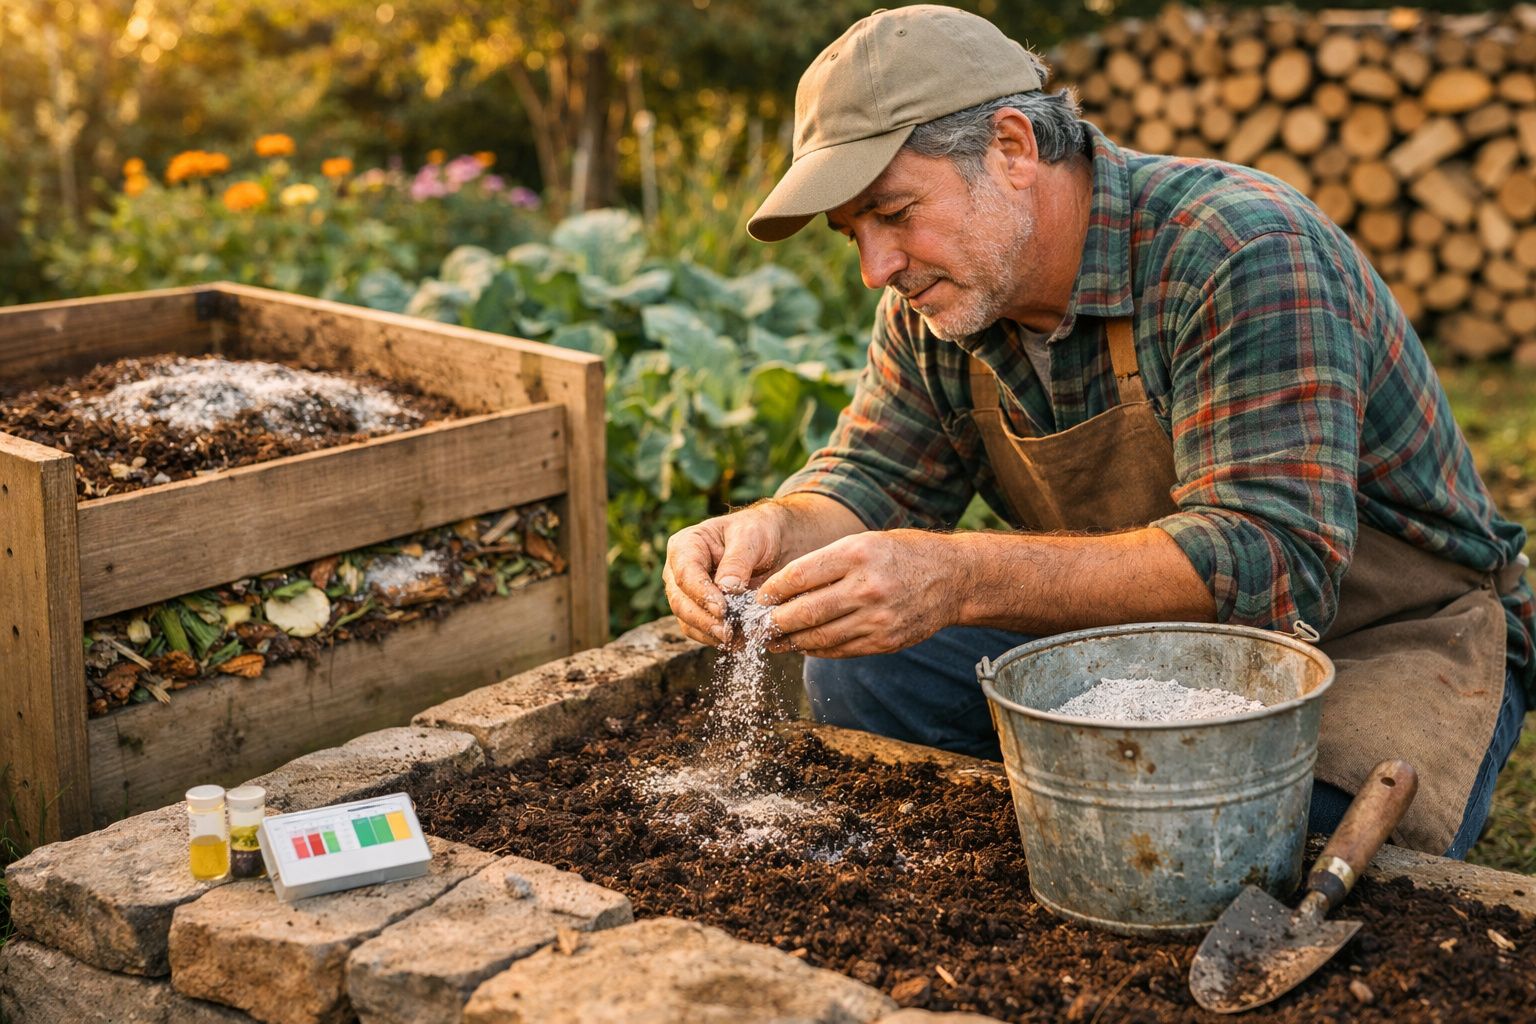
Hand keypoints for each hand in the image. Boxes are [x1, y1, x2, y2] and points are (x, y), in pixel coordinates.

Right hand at [662, 504, 788, 646]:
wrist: (773, 542)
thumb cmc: (758, 531)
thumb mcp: (750, 537)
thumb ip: (737, 562)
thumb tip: (726, 589)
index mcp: (686, 546)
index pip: (685, 574)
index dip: (701, 595)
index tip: (723, 610)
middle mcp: (679, 571)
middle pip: (681, 602)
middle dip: (704, 620)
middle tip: (728, 633)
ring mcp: (687, 593)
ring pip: (687, 621)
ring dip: (710, 634)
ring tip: (736, 640)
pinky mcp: (701, 610)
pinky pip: (701, 630)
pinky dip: (716, 639)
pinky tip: (737, 642)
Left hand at [755, 529, 965, 657]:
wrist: (952, 578)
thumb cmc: (900, 554)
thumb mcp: (862, 543)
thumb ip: (824, 563)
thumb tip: (780, 589)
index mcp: (856, 554)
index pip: (799, 576)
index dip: (772, 591)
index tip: (757, 598)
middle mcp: (867, 587)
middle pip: (805, 611)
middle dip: (774, 622)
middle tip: (755, 625)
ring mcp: (877, 618)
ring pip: (819, 636)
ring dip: (790, 641)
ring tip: (773, 640)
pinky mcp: (885, 641)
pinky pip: (840, 650)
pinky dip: (816, 649)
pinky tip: (803, 644)